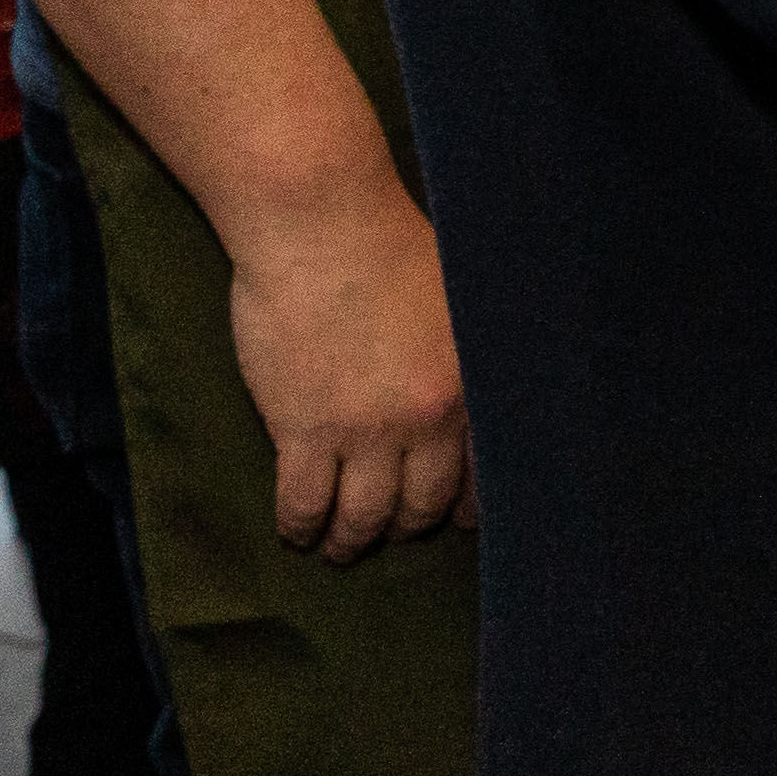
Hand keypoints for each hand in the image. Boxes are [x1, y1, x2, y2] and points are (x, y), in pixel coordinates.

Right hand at [223, 181, 476, 560]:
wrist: (323, 228)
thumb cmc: (394, 245)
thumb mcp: (461, 299)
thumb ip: (471, 350)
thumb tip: (477, 386)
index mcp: (470, 388)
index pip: (479, 474)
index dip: (465, 506)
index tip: (454, 520)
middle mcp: (425, 421)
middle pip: (420, 505)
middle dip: (405, 526)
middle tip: (390, 530)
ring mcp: (363, 432)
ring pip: (362, 517)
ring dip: (351, 541)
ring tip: (341, 547)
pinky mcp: (303, 433)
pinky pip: (304, 504)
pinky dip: (300, 527)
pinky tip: (297, 531)